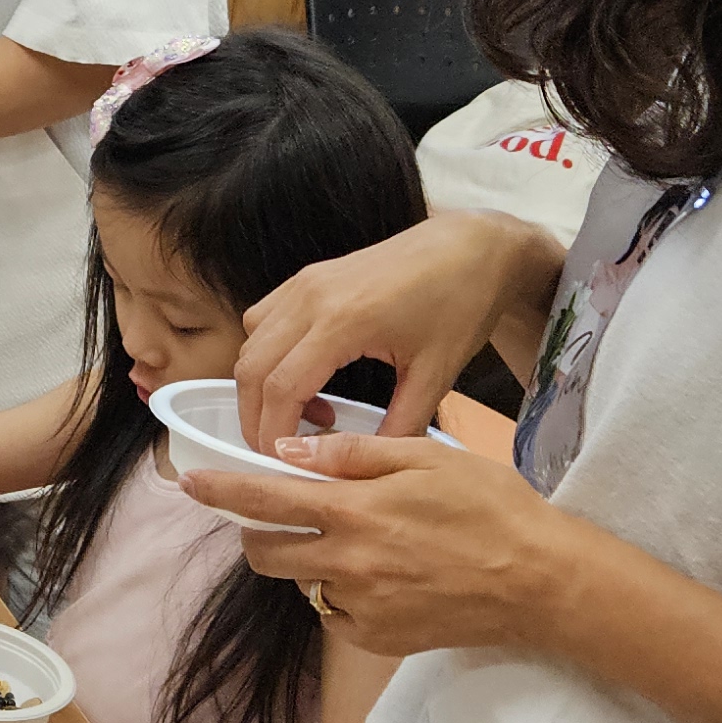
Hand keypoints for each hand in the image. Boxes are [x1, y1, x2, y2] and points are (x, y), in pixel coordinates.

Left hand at [198, 431, 598, 657]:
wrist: (540, 581)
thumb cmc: (491, 508)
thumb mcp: (426, 457)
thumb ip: (353, 455)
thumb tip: (289, 452)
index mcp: (355, 511)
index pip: (264, 499)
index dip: (220, 491)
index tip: (189, 484)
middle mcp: (348, 563)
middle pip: (265, 552)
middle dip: (256, 532)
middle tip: (275, 515)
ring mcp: (362, 606)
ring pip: (301, 583)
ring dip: (304, 561)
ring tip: (347, 541)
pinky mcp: (380, 639)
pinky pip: (335, 616)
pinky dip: (339, 595)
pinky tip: (376, 576)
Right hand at [235, 211, 557, 445]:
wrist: (471, 248)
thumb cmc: (460, 304)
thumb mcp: (437, 375)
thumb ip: (401, 427)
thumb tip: (369, 474)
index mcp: (343, 320)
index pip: (281, 387)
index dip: (273, 434)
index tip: (285, 466)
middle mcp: (311, 297)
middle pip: (251, 368)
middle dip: (256, 418)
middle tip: (283, 453)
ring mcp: (304, 283)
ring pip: (250, 344)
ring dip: (260, 388)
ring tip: (306, 416)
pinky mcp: (307, 278)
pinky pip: (262, 322)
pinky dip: (268, 357)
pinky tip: (307, 377)